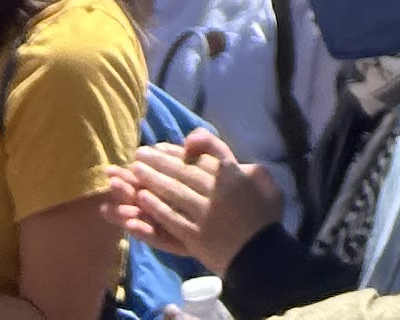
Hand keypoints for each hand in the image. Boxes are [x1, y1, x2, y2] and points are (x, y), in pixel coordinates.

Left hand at [105, 126, 282, 272]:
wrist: (260, 254)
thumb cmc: (265, 216)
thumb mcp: (265, 181)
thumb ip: (247, 166)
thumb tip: (228, 159)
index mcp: (235, 175)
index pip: (208, 151)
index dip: (182, 146)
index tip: (164, 145)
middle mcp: (218, 191)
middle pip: (184, 170)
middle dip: (159, 160)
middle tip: (139, 154)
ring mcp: (204, 214)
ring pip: (174, 192)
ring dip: (152, 179)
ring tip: (134, 171)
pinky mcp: (194, 235)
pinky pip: (171, 218)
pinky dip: (156, 207)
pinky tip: (142, 199)